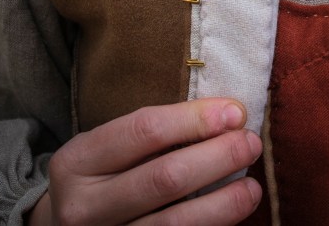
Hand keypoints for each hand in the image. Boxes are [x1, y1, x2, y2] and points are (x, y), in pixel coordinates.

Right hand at [27, 98, 262, 225]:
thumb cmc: (103, 176)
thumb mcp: (109, 148)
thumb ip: (158, 132)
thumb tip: (230, 116)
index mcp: (77, 162)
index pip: (146, 130)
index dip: (198, 119)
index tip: (236, 113)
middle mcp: (83, 206)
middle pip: (166, 177)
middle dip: (220, 156)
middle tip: (251, 144)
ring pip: (177, 222)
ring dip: (226, 201)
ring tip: (252, 187)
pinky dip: (213, 225)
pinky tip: (233, 212)